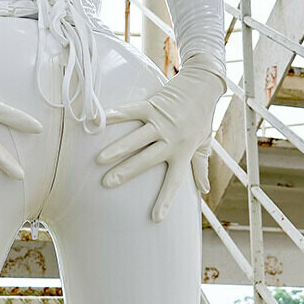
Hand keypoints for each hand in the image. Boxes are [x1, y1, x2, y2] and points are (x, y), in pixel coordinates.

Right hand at [96, 65, 224, 222]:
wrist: (203, 86)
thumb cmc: (202, 117)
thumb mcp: (203, 144)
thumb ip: (200, 166)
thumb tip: (204, 189)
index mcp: (183, 152)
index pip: (174, 180)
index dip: (166, 199)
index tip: (156, 218)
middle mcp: (171, 139)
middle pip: (147, 159)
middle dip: (126, 172)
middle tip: (107, 183)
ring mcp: (161, 121)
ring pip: (137, 138)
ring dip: (118, 149)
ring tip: (99, 159)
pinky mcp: (154, 105)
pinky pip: (132, 111)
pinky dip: (116, 115)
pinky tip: (101, 119)